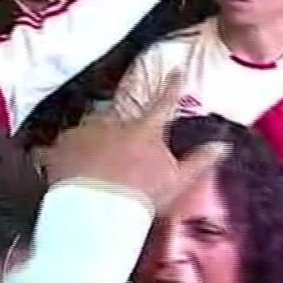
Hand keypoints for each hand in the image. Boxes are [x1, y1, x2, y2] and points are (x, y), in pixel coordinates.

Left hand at [42, 73, 226, 211]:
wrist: (98, 212)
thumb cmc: (142, 197)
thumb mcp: (177, 181)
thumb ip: (199, 160)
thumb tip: (222, 145)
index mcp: (146, 130)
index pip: (164, 103)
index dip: (172, 86)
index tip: (176, 70)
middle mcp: (114, 122)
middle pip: (119, 121)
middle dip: (117, 137)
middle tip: (114, 165)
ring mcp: (85, 131)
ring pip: (90, 132)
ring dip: (91, 146)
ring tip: (91, 176)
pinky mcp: (60, 144)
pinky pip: (62, 147)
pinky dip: (65, 157)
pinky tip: (68, 176)